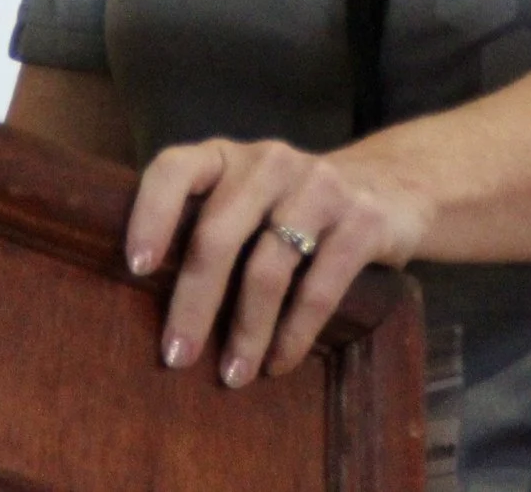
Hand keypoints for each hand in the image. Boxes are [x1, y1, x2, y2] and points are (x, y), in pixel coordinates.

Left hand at [125, 136, 429, 387]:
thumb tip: (142, 299)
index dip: (151, 215)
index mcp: (228, 156)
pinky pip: (319, 288)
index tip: (136, 267)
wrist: (393, 186)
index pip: (175, 169)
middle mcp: (270, 162)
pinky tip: (278, 363)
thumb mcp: (248, 198)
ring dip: (245, 331)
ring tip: (233, 375)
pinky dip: (294, 334)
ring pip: (268, 269)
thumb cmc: (294, 206)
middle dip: (193, 303)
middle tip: (176, 357)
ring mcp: (319, 187)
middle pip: (218, 234)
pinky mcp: (361, 221)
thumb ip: (206, 223)